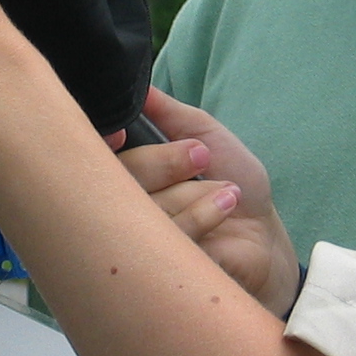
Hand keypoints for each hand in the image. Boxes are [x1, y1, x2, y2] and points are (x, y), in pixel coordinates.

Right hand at [119, 88, 298, 315]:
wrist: (262, 238)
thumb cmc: (233, 183)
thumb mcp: (205, 135)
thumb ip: (168, 112)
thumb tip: (138, 86)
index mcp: (126, 171)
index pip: (93, 155)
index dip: (101, 143)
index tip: (123, 133)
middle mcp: (120, 205)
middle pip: (112, 180)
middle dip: (161, 162)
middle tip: (200, 156)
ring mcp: (134, 241)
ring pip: (140, 209)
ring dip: (190, 192)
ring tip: (224, 190)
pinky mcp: (153, 269)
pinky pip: (164, 236)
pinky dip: (201, 215)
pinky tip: (224, 207)